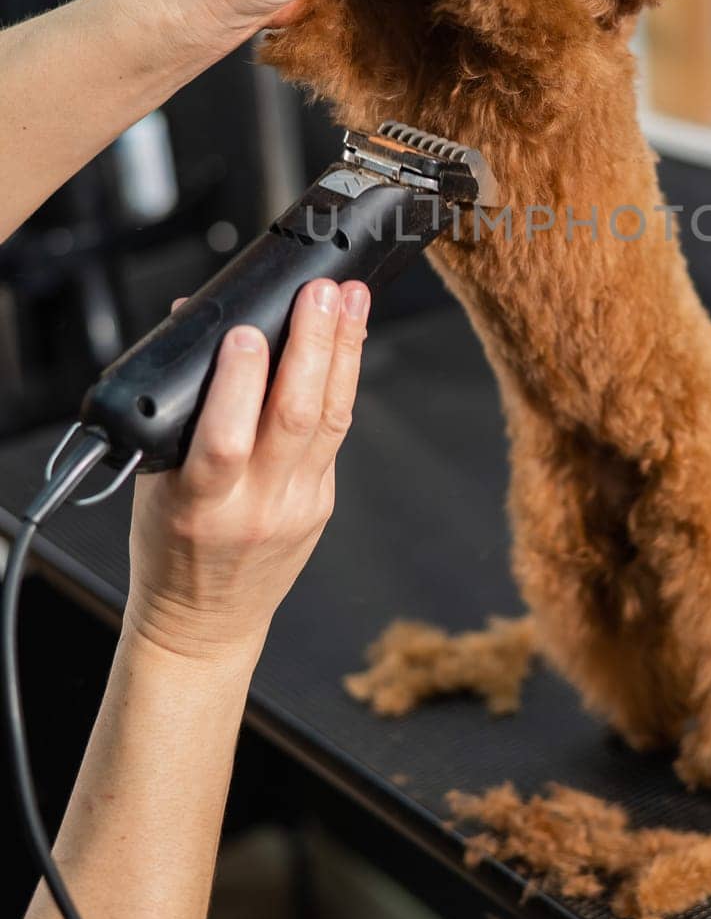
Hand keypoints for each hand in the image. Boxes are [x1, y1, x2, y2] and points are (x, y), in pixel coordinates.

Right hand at [124, 278, 369, 665]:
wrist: (204, 624)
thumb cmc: (169, 548)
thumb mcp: (152, 483)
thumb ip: (177, 412)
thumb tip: (195, 322)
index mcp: (197, 504)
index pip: (225, 440)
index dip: (240, 385)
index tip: (247, 333)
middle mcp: (253, 506)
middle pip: (296, 417)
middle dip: (313, 346)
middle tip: (322, 294)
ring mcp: (296, 506)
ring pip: (331, 420)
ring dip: (344, 352)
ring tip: (351, 301)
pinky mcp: (322, 504)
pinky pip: (336, 435)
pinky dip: (342, 383)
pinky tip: (347, 343)